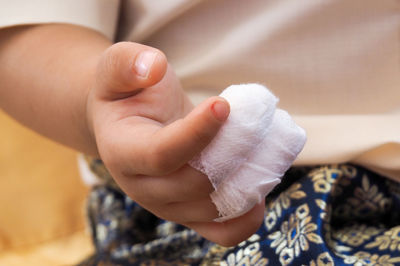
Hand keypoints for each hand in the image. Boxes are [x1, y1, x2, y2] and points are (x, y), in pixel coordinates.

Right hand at [86, 42, 264, 245]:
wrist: (132, 126)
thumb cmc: (129, 95)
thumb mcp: (117, 68)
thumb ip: (128, 63)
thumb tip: (152, 67)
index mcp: (122, 152)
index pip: (161, 154)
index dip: (197, 132)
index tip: (225, 104)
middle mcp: (143, 189)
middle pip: (196, 184)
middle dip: (234, 151)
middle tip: (257, 120)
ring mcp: (169, 207)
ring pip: (215, 208)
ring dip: (248, 178)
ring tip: (267, 145)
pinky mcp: (190, 215)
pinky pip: (223, 232)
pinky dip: (247, 215)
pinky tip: (260, 184)